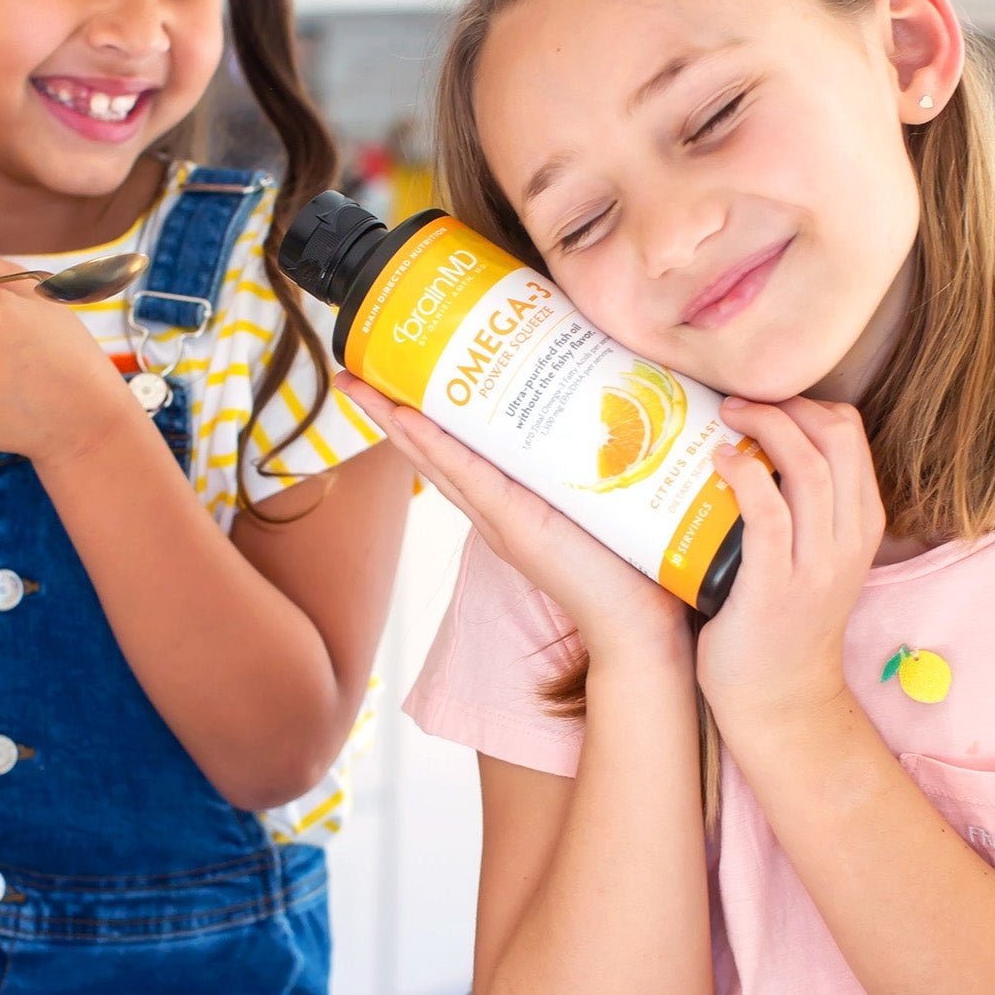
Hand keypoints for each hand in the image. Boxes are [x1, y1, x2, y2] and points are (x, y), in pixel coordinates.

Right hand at [336, 372, 690, 657]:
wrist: (641, 623)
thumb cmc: (631, 561)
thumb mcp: (603, 492)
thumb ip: (597, 454)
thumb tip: (622, 393)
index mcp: (509, 498)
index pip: (457, 446)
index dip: (422, 411)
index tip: (396, 375)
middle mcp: (494, 506)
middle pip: (431, 448)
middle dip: (389, 408)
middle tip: (354, 370)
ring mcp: (499, 516)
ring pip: (436, 457)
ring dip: (394, 419)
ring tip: (360, 385)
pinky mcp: (516, 525)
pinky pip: (466, 477)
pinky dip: (433, 447)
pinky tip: (406, 420)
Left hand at [695, 396, 883, 734]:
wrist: (779, 701)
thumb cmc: (778, 621)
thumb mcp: (807, 555)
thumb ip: (795, 507)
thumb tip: (744, 443)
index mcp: (860, 523)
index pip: (850, 434)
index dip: (806, 403)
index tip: (762, 396)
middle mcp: (847, 538)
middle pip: (835, 437)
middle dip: (785, 404)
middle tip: (735, 399)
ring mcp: (816, 564)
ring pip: (807, 466)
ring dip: (763, 425)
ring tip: (724, 414)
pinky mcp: (776, 587)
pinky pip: (767, 513)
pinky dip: (743, 475)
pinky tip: (718, 459)